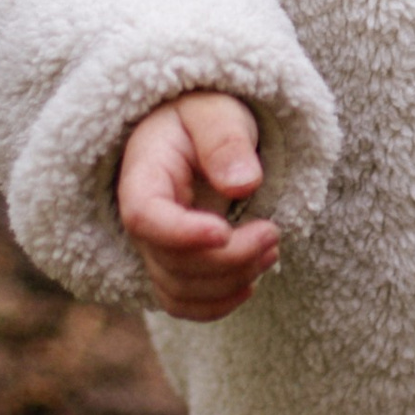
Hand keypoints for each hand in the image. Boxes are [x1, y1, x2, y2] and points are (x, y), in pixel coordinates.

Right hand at [116, 92, 279, 320]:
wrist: (198, 128)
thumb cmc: (205, 114)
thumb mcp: (216, 111)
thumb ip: (225, 140)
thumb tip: (242, 185)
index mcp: (143, 175)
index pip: (145, 218)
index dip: (182, 234)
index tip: (225, 230)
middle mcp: (141, 219)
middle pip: (170, 262)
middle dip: (229, 258)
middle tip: (273, 232)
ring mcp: (153, 246)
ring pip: (179, 289)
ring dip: (231, 280)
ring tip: (271, 247)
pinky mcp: (171, 264)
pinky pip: (182, 303)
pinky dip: (217, 303)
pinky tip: (250, 283)